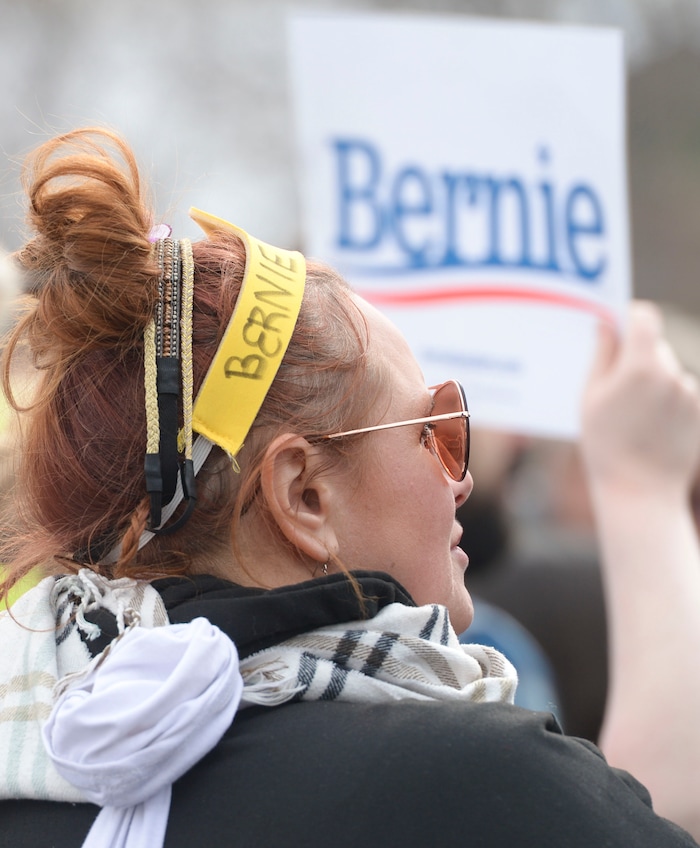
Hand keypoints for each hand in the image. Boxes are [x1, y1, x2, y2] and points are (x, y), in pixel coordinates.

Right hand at [581, 300, 699, 497]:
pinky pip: (678, 391)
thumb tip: (607, 326)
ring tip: (631, 414)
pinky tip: (649, 426)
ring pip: (666, 369)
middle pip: (654, 346)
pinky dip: (664, 399)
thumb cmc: (606, 445)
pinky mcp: (699, 410)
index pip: (644, 317)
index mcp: (640, 366)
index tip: (616, 325)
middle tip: (614, 383)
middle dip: (635, 355)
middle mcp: (671, 374)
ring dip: (650, 379)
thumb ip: (602, 356)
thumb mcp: (591, 398)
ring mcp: (689, 393)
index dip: (629, 316)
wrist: (640, 490)